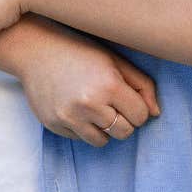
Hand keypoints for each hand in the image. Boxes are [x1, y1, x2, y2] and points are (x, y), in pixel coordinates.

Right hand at [14, 32, 161, 146]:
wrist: (35, 50)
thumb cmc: (80, 51)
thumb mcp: (115, 61)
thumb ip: (142, 85)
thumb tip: (156, 113)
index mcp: (109, 86)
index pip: (141, 116)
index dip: (137, 108)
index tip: (126, 98)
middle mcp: (89, 105)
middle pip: (124, 132)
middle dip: (123, 120)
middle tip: (111, 103)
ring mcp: (69, 118)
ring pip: (102, 141)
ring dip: (103, 128)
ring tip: (93, 107)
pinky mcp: (54, 125)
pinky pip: (80, 139)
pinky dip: (82, 128)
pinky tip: (74, 107)